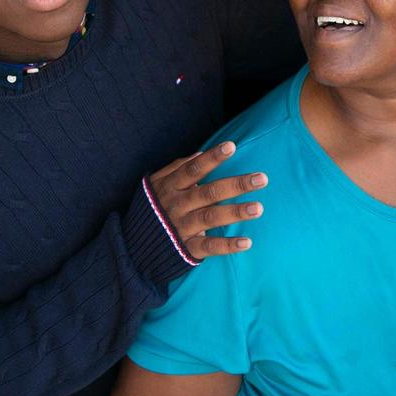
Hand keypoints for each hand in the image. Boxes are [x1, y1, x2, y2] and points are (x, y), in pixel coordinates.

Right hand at [147, 142, 265, 258]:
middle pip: (209, 193)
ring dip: (235, 213)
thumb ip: (175, 168)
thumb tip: (198, 154)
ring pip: (211, 217)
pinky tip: (247, 242)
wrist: (132, 246)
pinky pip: (208, 246)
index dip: (212, 158)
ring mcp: (182, 228)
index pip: (193, 169)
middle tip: (262, 178)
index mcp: (171, 187)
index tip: (232, 146)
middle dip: (236, 185)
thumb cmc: (151, 209)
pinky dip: (227, 245)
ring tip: (259, 208)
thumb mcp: (154, 184)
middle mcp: (177, 206)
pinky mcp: (187, 248)